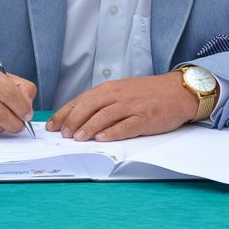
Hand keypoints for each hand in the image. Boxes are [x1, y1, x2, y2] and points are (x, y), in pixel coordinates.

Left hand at [46, 71, 202, 141]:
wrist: (177, 91)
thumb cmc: (146, 93)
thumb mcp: (120, 92)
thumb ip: (101, 103)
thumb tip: (77, 117)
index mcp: (108, 89)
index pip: (80, 101)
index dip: (64, 114)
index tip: (52, 126)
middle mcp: (117, 96)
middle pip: (89, 107)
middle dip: (73, 121)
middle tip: (63, 134)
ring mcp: (131, 106)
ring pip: (105, 115)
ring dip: (89, 127)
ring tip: (78, 138)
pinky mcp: (145, 117)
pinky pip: (127, 125)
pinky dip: (114, 132)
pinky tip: (103, 138)